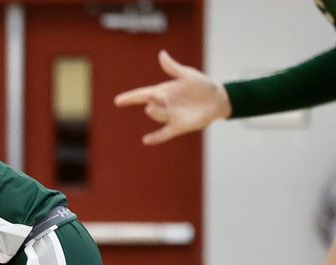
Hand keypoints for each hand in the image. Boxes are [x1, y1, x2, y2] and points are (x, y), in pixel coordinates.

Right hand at [114, 50, 230, 144]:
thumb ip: (174, 68)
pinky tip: (146, 140)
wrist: (218, 99)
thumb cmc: (203, 85)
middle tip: (150, 96)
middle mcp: (164, 104)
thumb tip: (161, 55)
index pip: (143, 94)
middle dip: (151, 100)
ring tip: (151, 108)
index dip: (130, 97)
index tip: (117, 101)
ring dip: (156, 112)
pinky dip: (156, 138)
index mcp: (164, 91)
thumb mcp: (188, 75)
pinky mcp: (178, 127)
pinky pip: (164, 134)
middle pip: (152, 103)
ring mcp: (171, 116)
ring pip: (158, 115)